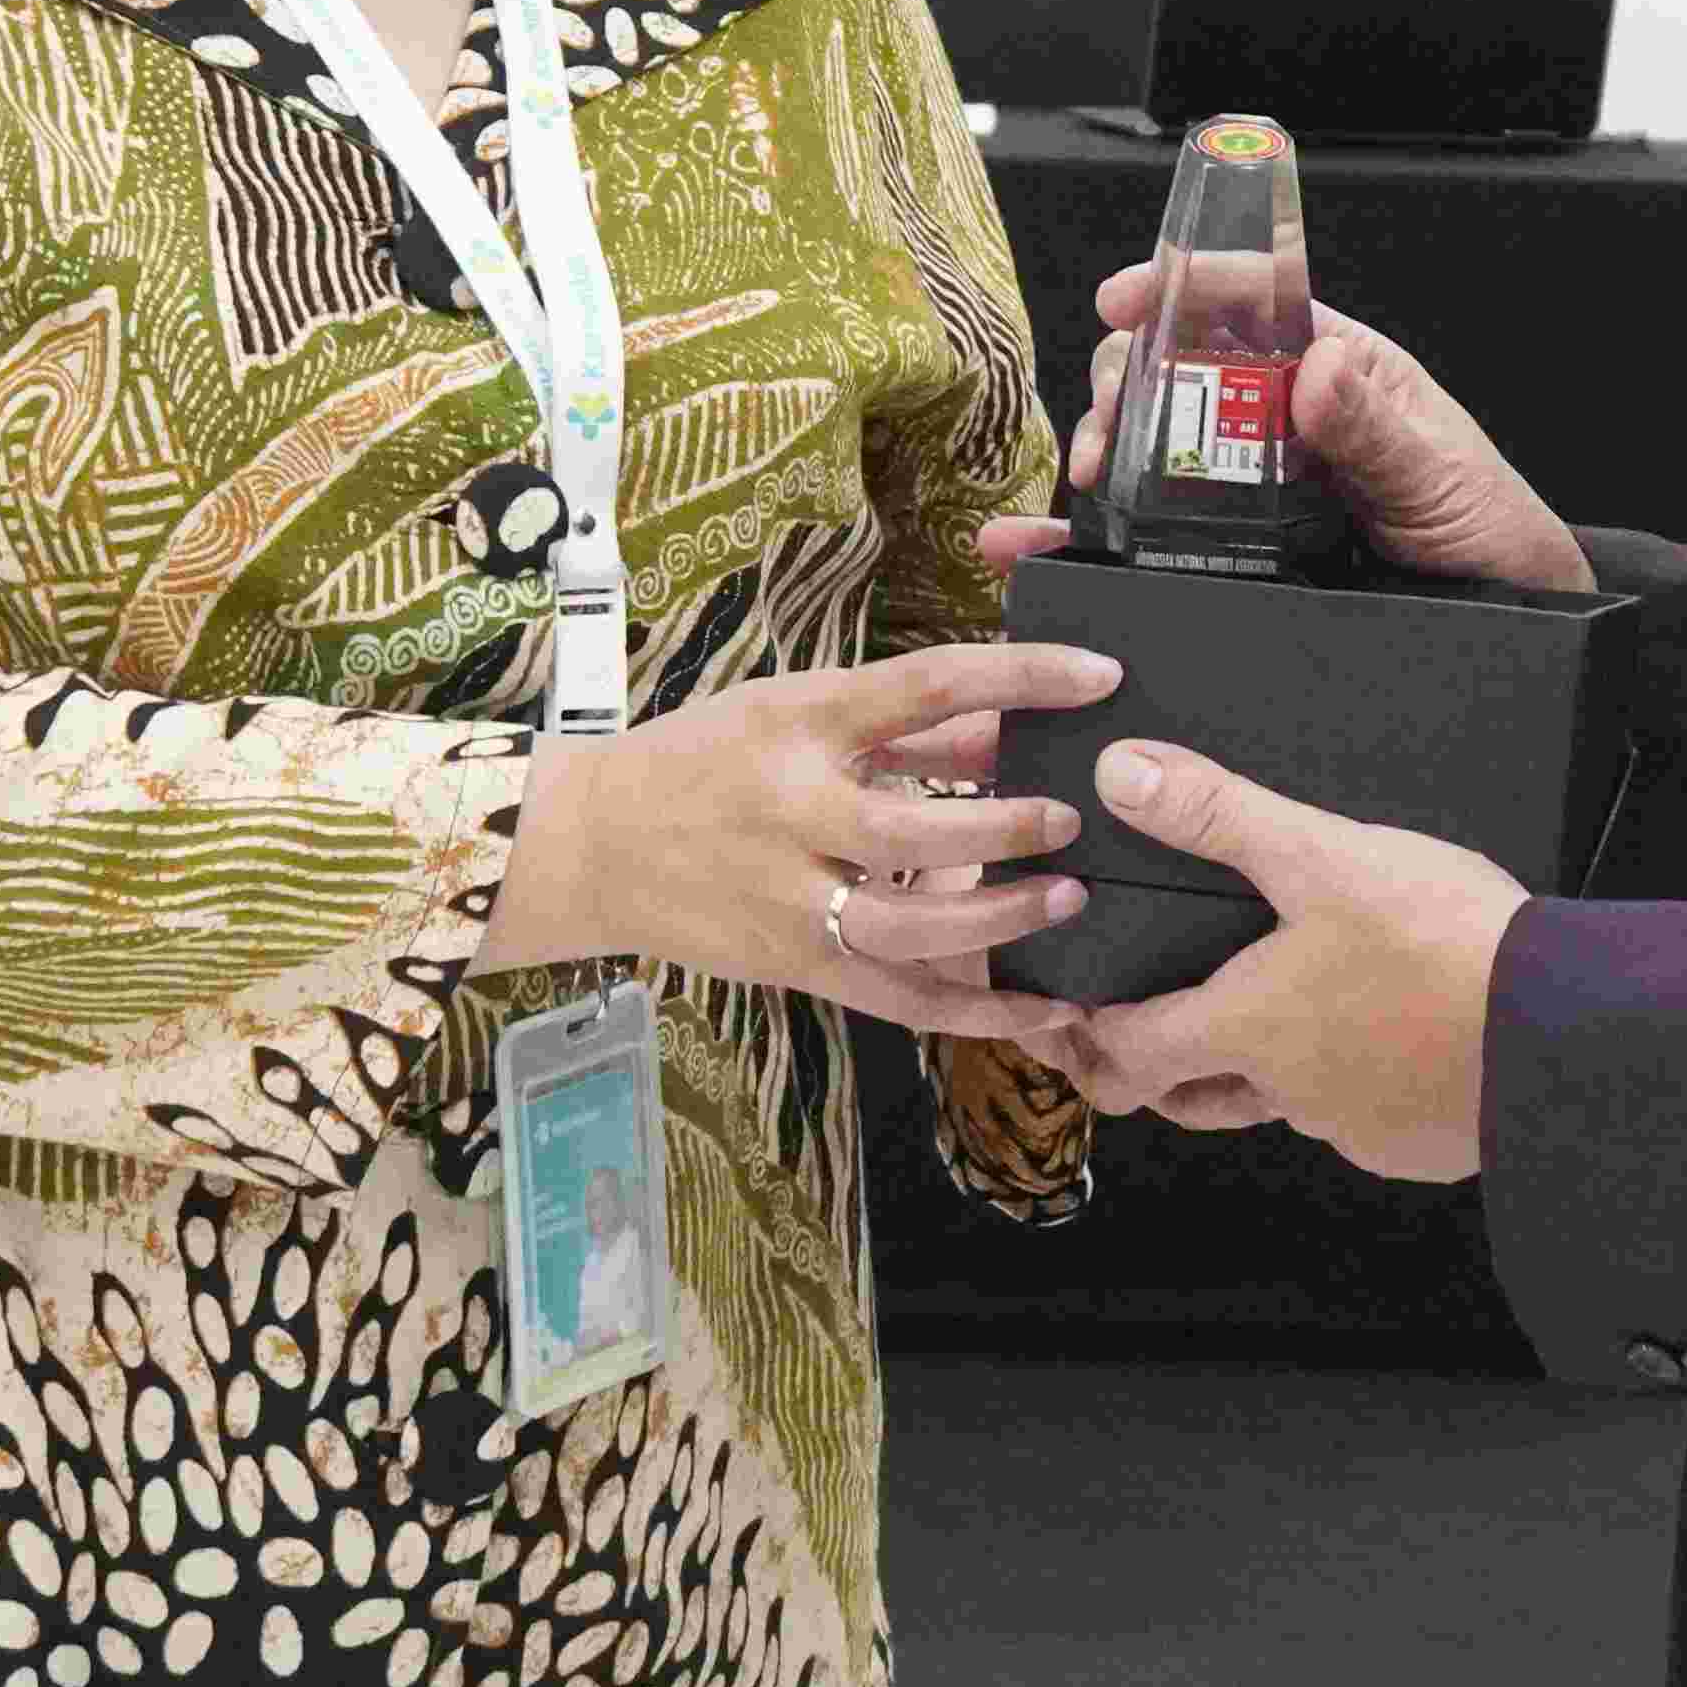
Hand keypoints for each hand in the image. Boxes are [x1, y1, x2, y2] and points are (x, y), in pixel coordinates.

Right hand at [480, 644, 1118, 1048]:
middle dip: (1005, 826)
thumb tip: (1011, 724)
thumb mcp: (792, 712)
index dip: (1019, 677)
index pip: (924, 686)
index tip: (1096, 675)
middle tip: (1073, 819)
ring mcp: (792, 899)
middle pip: (914, 826)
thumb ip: (904, 726)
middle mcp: (794, 813)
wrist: (591, 845)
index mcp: (799, 725)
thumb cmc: (699, 762)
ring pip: (909, 926)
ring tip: (1067, 899)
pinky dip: (975, 1011)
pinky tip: (1040, 1011)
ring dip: (999, 918)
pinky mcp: (796, 965)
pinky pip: (900, 1000)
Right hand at [1021, 262, 1591, 594]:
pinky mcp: (1238, 544)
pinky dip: (1107, 522)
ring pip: (1159, 439)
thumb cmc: (1491, 528)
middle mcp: (1287, 415)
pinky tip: (1066, 534)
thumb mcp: (1439, 473)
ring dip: (1109, 444)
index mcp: (1338, 368)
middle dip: (1127, 377)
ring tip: (1091, 475)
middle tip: (1109, 423)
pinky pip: (1163, 520)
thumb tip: (1315, 364)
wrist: (1514, 621)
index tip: (1127, 297)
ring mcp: (1258, 479)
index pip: (1248, 301)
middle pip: (1181, 365)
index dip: (1180, 285)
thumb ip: (1376, 426)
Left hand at [1045, 741, 1522, 1181]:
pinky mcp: (1417, 1140)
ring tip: (1263, 1016)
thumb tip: (1123, 776)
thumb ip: (1222, 816)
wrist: (1563, 1032)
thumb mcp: (1325, 857)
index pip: (1132, 1053)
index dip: (1090, 1036)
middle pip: (1189, 1098)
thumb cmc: (1443, 950)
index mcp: (1249, 1029)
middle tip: (1137, 1029)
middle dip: (1153, 1069)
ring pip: (1279, 1105)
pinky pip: (1359, 1119)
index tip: (1071, 1016)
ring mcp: (1357, 1125)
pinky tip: (1373, 1036)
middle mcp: (1291, 1092)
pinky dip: (1347, 1085)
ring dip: (1255, 1072)